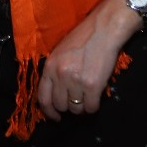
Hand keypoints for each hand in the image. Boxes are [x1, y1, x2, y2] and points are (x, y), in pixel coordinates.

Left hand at [37, 0, 138, 120]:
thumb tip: (56, 92)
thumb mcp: (61, 52)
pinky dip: (93, 107)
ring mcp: (76, 81)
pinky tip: (96, 98)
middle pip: (60, 105)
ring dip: (82, 107)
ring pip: (76, 109)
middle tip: (77, 101)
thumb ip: (56, 71)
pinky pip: (91, 108)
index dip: (49, 111)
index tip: (56, 117)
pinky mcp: (92, 86)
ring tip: (87, 96)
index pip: (43, 98)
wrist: (103, 29)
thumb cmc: (83, 38)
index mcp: (50, 66)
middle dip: (68, 107)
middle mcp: (60, 75)